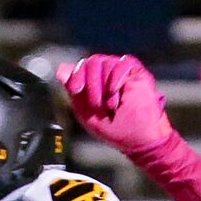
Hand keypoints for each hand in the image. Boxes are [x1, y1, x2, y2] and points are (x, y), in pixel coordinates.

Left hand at [62, 53, 176, 159]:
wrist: (139, 139)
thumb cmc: (114, 129)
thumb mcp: (86, 113)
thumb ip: (73, 91)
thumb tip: (60, 69)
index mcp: (94, 83)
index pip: (81, 66)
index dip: (76, 75)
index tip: (75, 89)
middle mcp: (108, 74)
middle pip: (92, 62)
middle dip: (91, 84)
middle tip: (97, 105)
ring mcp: (122, 72)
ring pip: (106, 62)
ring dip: (104, 87)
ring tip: (110, 106)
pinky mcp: (137, 72)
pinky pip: (123, 63)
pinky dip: (116, 79)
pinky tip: (116, 95)